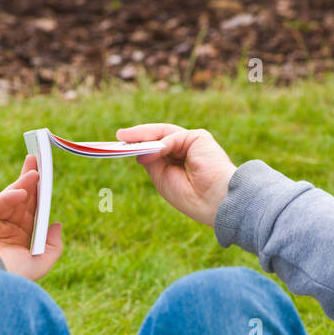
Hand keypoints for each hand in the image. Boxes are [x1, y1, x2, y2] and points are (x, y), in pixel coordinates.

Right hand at [0, 155, 61, 280]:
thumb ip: (52, 246)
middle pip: (22, 200)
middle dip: (32, 182)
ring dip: (23, 184)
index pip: (32, 213)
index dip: (41, 197)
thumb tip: (57, 225)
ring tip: (36, 171)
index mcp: (18, 239)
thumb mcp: (39, 263)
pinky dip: (9, 197)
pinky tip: (22, 192)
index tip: (48, 183)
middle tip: (41, 162)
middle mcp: (5, 228)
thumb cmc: (10, 276)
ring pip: (10, 197)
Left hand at [116, 123, 235, 226]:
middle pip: (157, 139)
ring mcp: (193, 143)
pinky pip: (174, 136)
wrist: (214, 200)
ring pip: (163, 134)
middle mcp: (186, 151)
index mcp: (179, 164)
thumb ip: (152, 162)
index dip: (140, 147)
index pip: (156, 150)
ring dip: (143, 134)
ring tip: (125, 137)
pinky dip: (161, 142)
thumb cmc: (191, 197)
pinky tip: (149, 148)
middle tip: (120, 136)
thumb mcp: (162, 179)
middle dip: (138, 137)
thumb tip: (138, 150)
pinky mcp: (199, 137)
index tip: (121, 145)